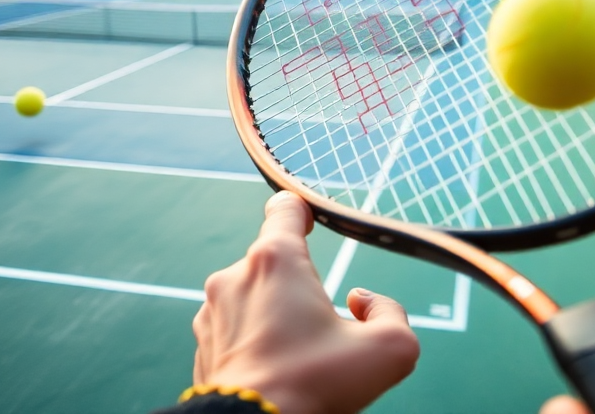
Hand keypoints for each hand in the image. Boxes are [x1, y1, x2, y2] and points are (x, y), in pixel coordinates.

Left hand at [190, 192, 419, 413]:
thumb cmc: (316, 385)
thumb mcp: (389, 349)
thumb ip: (392, 313)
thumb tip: (365, 303)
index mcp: (276, 260)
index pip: (285, 208)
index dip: (301, 211)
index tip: (309, 223)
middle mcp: (235, 276)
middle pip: (276, 264)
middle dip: (300, 288)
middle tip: (323, 330)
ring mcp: (212, 311)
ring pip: (255, 298)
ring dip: (276, 316)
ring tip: (298, 358)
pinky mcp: (203, 344)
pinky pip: (237, 331)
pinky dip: (256, 343)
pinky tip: (274, 372)